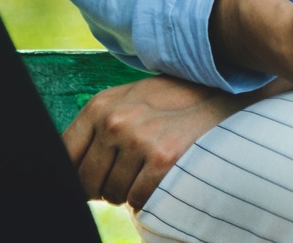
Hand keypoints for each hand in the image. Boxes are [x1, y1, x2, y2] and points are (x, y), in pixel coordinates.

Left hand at [63, 75, 254, 207]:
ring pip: (114, 194)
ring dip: (131, 190)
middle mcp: (115, 122)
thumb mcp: (132, 100)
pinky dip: (151, 196)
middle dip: (105, 186)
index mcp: (101, 106)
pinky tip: (167, 174)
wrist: (226, 92)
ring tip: (153, 166)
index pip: (66, 155)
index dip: (76, 176)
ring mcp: (139, 141)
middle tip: (131, 172)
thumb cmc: (176, 100)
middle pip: (87, 182)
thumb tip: (70, 168)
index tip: (87, 183)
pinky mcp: (163, 160)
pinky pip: (140, 200)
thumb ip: (101, 126)